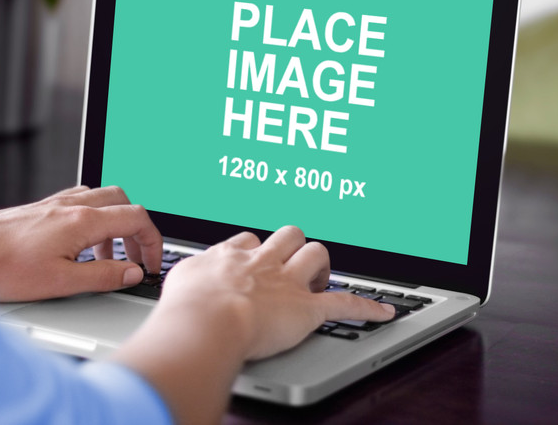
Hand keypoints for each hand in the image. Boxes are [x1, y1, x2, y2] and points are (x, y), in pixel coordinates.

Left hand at [0, 186, 162, 301]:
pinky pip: (80, 202)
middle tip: (136, 257)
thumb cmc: (1, 268)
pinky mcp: (41, 209)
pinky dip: (93, 220)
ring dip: (115, 224)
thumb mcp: (61, 282)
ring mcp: (55, 204)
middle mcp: (71, 205)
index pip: (136, 218)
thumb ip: (103, 276)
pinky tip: (81, 244)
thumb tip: (132, 273)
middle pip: (124, 201)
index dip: (153, 242)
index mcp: (82, 221)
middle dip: (137, 228)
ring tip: (108, 256)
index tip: (152, 263)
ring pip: (102, 199)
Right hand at [114, 226, 393, 423]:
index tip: (254, 259)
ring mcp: (286, 282)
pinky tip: (383, 311)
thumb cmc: (184, 308)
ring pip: (315, 254)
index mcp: (230, 257)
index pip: (247, 241)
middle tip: (291, 262)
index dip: (255, 250)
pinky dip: (367, 307)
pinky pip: (345, 303)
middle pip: (287, 235)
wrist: (205, 321)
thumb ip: (184, 280)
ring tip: (321, 277)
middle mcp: (261, 262)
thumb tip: (181, 283)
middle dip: (292, 245)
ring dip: (321, 265)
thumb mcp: (174, 284)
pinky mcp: (307, 308)